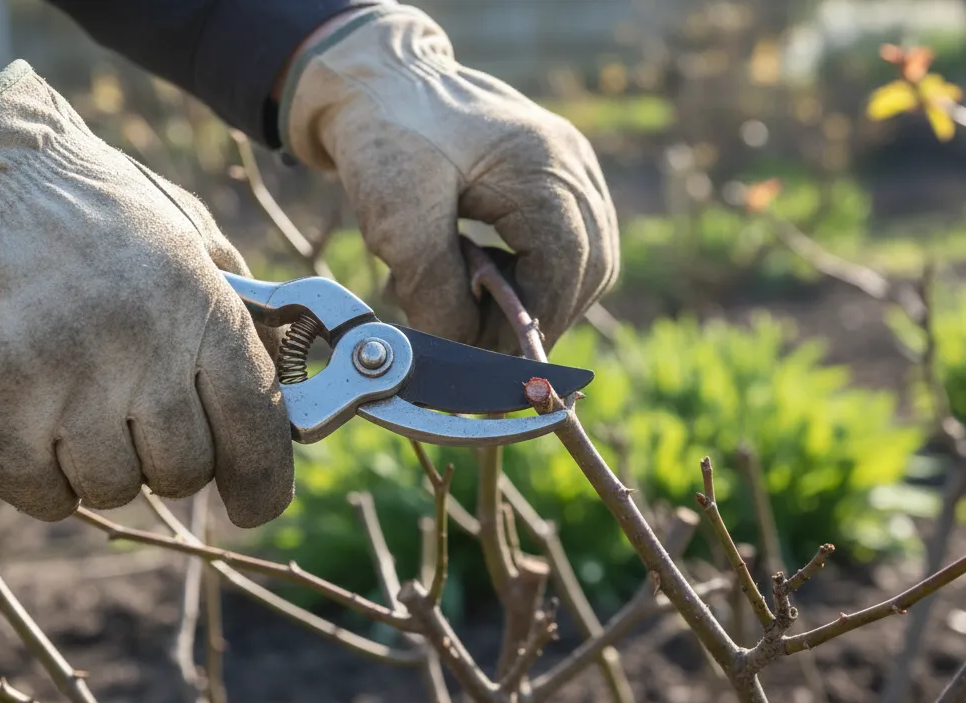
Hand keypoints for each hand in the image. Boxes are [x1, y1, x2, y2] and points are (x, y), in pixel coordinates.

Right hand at [0, 61, 293, 526]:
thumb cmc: (103, 214)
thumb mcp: (195, 242)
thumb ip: (238, 317)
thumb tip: (281, 400)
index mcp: (203, 308)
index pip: (255, 426)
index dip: (262, 482)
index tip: (254, 505)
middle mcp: (143, 347)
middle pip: (183, 470)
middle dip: (173, 465)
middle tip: (146, 430)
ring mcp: (67, 375)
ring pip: (112, 486)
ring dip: (105, 471)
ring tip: (87, 420)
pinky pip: (36, 489)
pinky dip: (44, 487)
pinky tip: (42, 448)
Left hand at [279, 5, 619, 351]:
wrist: (374, 79)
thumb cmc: (384, 137)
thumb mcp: (398, 219)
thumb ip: (436, 291)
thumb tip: (466, 354)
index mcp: (543, 163)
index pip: (567, 266)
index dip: (533, 323)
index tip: (491, 360)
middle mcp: (571, 160)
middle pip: (591, 266)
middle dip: (542, 316)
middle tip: (491, 348)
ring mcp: (570, 163)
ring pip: (588, 257)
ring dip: (542, 297)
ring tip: (484, 310)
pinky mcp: (555, 172)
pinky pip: (570, 239)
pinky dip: (536, 273)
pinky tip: (489, 277)